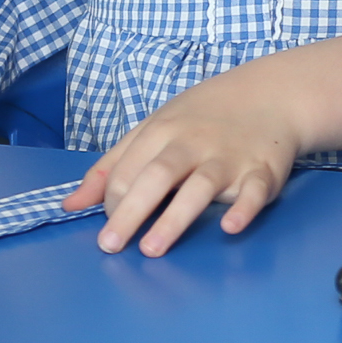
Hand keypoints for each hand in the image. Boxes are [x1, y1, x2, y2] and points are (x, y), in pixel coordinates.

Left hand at [72, 81, 300, 255]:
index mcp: (161, 132)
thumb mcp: (154, 128)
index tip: (109, 231)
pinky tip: (229, 227)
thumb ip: (112, 165)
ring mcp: (228, 158)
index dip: (113, 204)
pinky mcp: (262, 170)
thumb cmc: (204, 116)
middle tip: (111, 247)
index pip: (127, 171)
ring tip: (153, 248)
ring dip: (175, 217)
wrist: (271, 94)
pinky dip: (243, 208)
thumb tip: (70, 204)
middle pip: (157, 176)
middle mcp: (192, 144)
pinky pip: (253, 191)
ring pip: (200, 187)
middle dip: (131, 211)